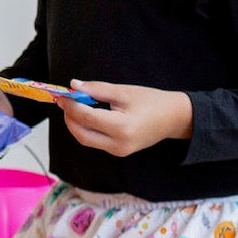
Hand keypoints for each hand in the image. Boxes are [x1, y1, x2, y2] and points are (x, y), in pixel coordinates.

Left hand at [55, 80, 191, 156]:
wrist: (175, 119)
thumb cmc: (152, 101)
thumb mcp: (124, 92)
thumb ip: (97, 89)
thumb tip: (73, 85)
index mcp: (122, 127)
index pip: (86, 117)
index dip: (71, 105)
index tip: (62, 94)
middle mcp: (118, 144)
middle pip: (81, 134)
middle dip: (69, 117)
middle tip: (64, 100)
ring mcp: (118, 151)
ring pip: (86, 139)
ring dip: (76, 123)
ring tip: (74, 105)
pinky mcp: (118, 152)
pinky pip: (95, 141)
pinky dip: (86, 128)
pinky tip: (86, 114)